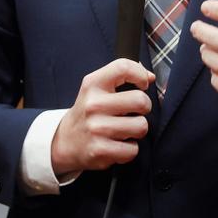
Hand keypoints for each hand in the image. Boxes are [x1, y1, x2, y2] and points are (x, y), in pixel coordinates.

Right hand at [50, 59, 155, 175]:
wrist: (66, 141)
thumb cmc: (89, 112)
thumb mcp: (97, 88)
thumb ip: (122, 77)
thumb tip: (151, 77)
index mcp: (93, 84)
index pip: (123, 68)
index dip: (140, 74)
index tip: (143, 84)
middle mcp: (93, 104)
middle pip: (140, 101)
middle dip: (144, 108)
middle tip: (133, 112)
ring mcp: (96, 128)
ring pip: (141, 126)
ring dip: (137, 130)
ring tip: (124, 129)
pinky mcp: (100, 150)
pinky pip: (133, 149)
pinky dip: (129, 149)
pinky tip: (117, 144)